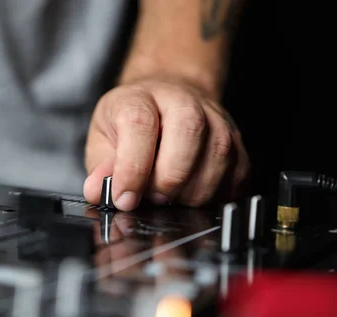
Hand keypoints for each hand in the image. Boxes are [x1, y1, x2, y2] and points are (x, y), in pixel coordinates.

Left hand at [83, 78, 249, 210]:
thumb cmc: (132, 120)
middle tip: (154, 199)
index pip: (139, 124)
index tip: (125, 198)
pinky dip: (219, 193)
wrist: (167, 96)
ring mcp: (215, 117)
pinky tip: (198, 197)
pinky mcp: (236, 139)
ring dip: (195, 190)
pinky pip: (238, 170)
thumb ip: (102, 166)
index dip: (132, 168)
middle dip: (169, 178)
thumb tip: (98, 191)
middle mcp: (182, 101)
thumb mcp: (103, 138)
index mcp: (139, 97)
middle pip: (188, 132)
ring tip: (174, 200)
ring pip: (218, 154)